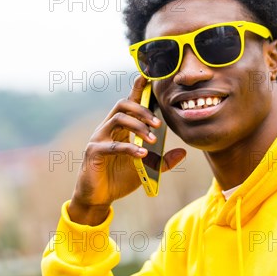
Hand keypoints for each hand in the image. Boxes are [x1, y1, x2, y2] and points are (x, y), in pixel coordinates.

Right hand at [68, 76, 185, 224]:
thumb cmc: (120, 179)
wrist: (99, 198)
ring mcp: (99, 138)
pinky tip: (142, 154)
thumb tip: (182, 153)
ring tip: (152, 139)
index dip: (137, 89)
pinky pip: (112, 144)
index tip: (148, 77)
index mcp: (120, 128)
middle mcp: (108, 128)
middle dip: (142, 110)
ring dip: (138, 126)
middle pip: (123, 105)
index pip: (129, 103)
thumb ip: (163, 161)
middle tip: (158, 124)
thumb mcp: (146, 169)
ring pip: (118, 119)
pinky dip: (129, 148)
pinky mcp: (94, 152)